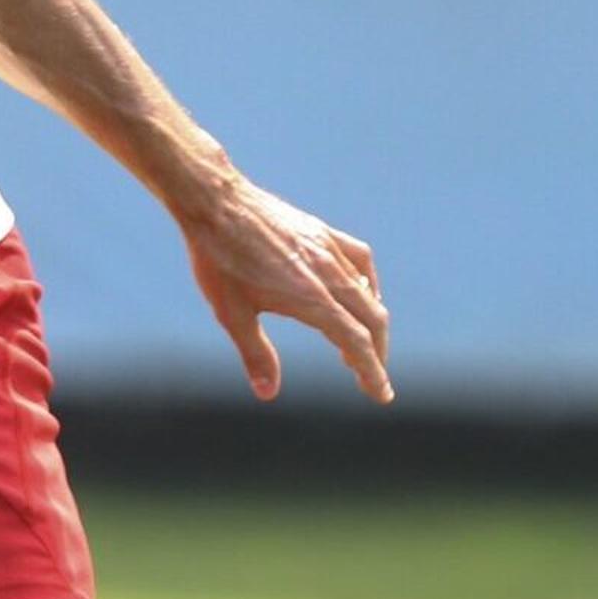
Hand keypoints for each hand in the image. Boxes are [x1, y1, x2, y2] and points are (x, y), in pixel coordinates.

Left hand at [180, 176, 392, 405]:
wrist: (215, 203)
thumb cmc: (218, 260)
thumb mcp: (231, 313)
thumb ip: (255, 353)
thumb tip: (267, 393)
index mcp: (310, 298)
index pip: (355, 342)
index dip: (372, 371)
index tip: (382, 395)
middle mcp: (328, 273)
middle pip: (372, 319)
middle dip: (377, 353)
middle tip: (371, 379)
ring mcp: (328, 249)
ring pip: (367, 292)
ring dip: (370, 323)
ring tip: (357, 347)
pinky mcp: (321, 233)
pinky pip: (359, 261)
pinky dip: (368, 284)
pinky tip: (361, 293)